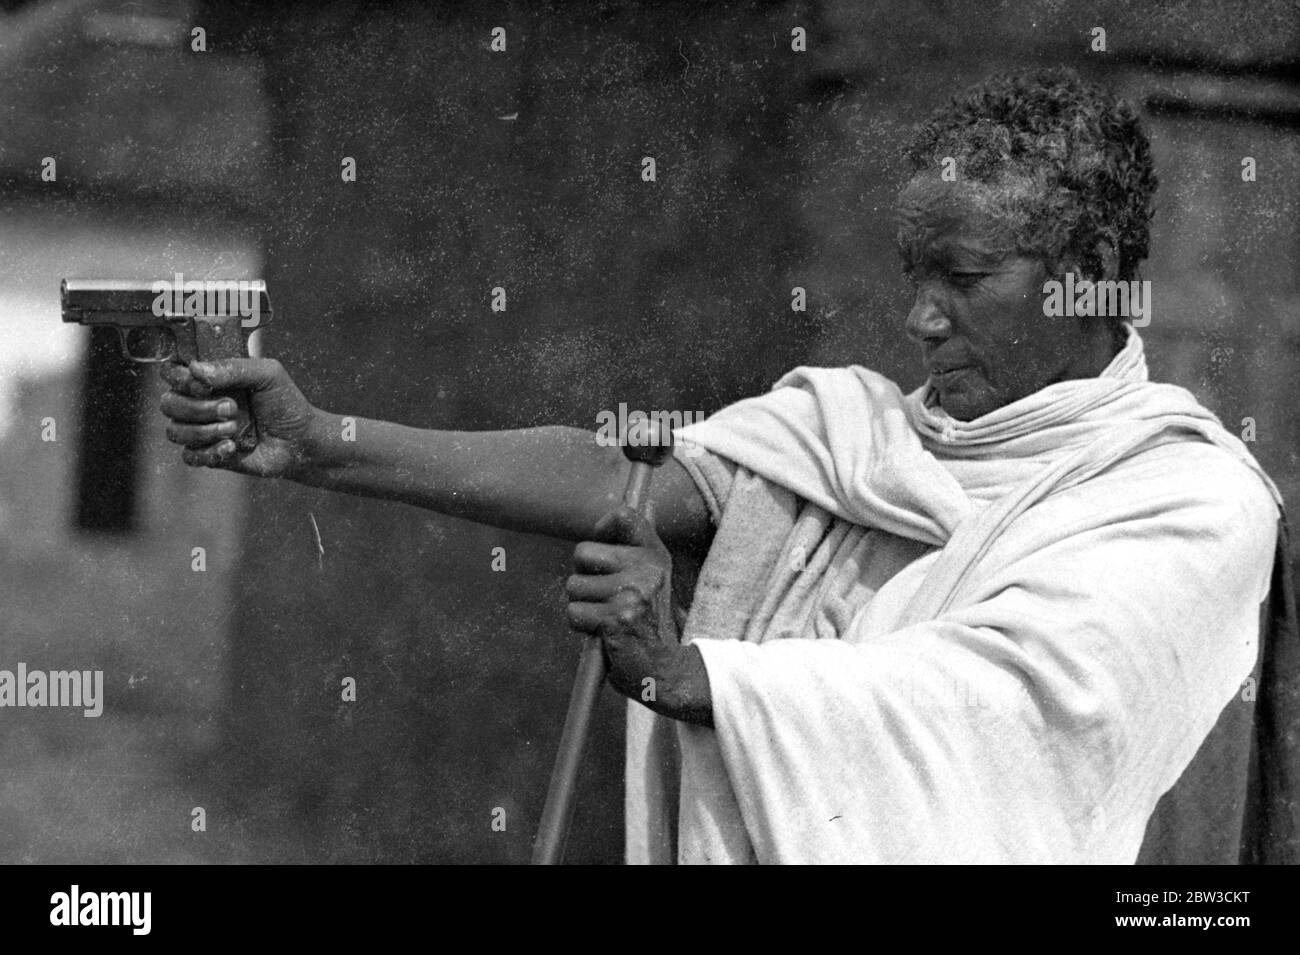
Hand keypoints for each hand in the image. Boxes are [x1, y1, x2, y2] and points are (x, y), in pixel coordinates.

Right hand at [159, 358, 318, 477]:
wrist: (302, 440)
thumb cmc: (286, 403)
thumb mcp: (268, 375)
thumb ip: (234, 367)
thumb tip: (195, 369)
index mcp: (210, 379)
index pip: (172, 373)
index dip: (180, 379)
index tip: (204, 385)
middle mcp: (201, 403)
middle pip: (168, 403)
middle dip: (196, 408)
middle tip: (231, 408)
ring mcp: (203, 430)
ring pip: (174, 431)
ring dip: (203, 431)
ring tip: (234, 429)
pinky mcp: (209, 454)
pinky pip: (189, 456)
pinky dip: (209, 452)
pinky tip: (232, 448)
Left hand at [565, 505, 711, 724]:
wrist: (668, 671)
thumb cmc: (649, 626)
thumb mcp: (651, 582)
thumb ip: (632, 552)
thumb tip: (607, 520)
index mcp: (656, 556)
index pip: (623, 516)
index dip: (602, 528)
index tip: (603, 553)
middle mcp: (647, 569)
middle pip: (582, 552)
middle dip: (583, 578)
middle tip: (606, 599)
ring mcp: (633, 593)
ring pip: (573, 587)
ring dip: (582, 607)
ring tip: (608, 620)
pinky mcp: (616, 618)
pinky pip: (574, 613)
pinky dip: (582, 628)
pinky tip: (606, 634)